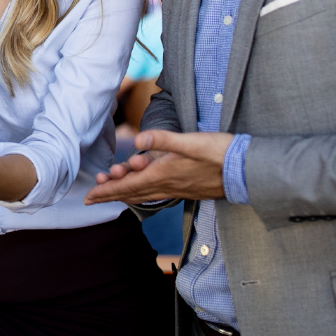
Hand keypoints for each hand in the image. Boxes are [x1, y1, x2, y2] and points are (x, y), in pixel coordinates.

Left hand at [83, 130, 230, 204]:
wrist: (247, 171)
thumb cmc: (220, 154)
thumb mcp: (190, 142)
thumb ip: (163, 140)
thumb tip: (138, 140)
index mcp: (164, 175)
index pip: (128, 185)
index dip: (106, 191)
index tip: (88, 196)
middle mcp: (168, 185)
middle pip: (132, 193)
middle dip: (110, 194)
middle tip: (91, 196)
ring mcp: (178, 189)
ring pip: (144, 193)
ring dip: (125, 191)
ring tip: (110, 188)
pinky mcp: (187, 188)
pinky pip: (157, 193)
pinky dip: (143, 191)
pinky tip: (143, 189)